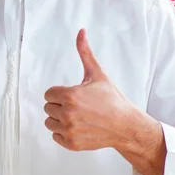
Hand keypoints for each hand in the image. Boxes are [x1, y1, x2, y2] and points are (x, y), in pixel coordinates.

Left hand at [44, 28, 137, 151]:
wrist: (125, 125)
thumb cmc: (112, 100)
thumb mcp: (97, 74)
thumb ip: (84, 52)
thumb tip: (81, 32)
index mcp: (70, 96)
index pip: (48, 93)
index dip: (60, 93)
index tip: (74, 95)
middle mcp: (67, 114)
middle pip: (48, 107)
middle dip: (60, 105)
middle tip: (78, 106)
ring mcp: (68, 130)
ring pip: (50, 122)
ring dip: (60, 119)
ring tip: (78, 117)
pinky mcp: (71, 143)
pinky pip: (55, 136)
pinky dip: (64, 133)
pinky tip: (78, 127)